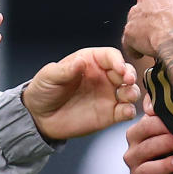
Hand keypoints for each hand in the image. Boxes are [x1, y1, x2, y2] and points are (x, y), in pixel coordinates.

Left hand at [23, 47, 140, 140]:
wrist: (39, 117)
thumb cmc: (44, 90)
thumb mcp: (49, 76)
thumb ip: (66, 69)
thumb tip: (80, 61)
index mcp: (91, 62)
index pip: (111, 56)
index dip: (117, 60)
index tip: (119, 67)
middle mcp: (103, 77)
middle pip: (126, 71)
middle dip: (130, 75)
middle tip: (128, 81)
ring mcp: (108, 95)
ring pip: (130, 91)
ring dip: (133, 92)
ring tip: (127, 96)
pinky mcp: (109, 114)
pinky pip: (125, 111)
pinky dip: (130, 111)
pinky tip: (125, 112)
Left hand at [122, 0, 172, 60]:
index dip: (164, 2)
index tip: (170, 10)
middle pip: (146, 5)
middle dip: (152, 14)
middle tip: (164, 26)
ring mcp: (136, 14)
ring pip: (137, 21)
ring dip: (143, 29)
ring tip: (155, 40)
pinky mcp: (130, 31)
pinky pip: (129, 41)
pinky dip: (135, 47)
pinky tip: (144, 52)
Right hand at [124, 111, 172, 173]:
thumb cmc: (170, 135)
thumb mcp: (164, 118)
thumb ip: (157, 105)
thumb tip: (151, 105)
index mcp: (135, 134)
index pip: (144, 127)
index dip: (161, 125)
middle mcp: (132, 154)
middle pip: (145, 148)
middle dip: (165, 143)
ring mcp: (137, 172)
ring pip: (145, 170)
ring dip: (163, 166)